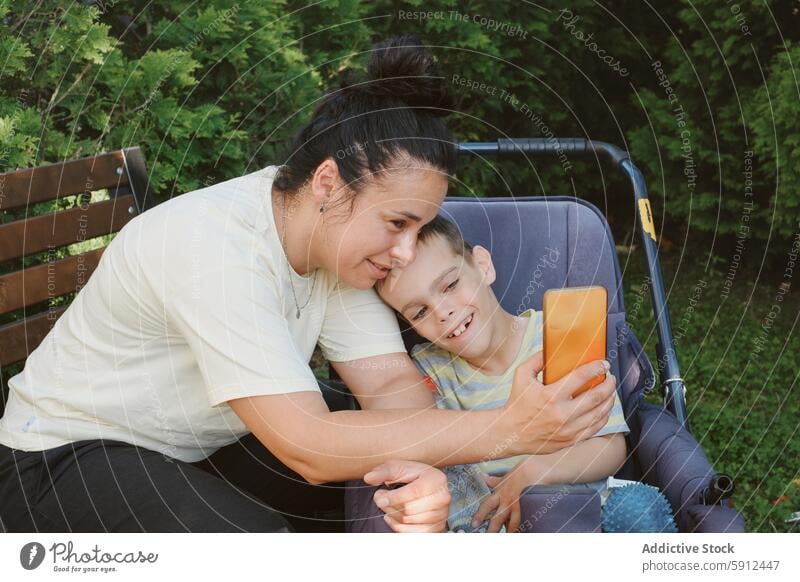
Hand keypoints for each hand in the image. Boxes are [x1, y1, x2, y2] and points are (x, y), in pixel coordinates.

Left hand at [363, 460, 450, 532]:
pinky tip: (392, 516)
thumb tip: (368, 478)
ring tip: (387, 505)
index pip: (414, 492)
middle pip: (410, 509)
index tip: (379, 497)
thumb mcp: (398, 468)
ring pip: (409, 521)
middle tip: (380, 499)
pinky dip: (397, 526)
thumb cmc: (411, 476)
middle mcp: (443, 497)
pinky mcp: (436, 528)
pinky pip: (411, 532)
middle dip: (390, 505)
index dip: (394, 497)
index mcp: (436, 479)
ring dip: (391, 514)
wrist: (425, 486)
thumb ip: (383, 472)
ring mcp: (441, 514)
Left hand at [472, 460, 540, 532]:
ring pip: (512, 521)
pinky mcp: (525, 508)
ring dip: (508, 531)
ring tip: (505, 538)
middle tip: (487, 536)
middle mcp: (507, 501)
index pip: (487, 505)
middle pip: (499, 517)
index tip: (474, 524)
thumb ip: (493, 481)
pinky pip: (521, 519)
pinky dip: (518, 527)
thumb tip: (483, 476)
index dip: (480, 515)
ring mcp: (517, 505)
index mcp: (499, 493)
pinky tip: (516, 533)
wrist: (532, 471)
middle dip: (492, 528)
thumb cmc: (516, 475)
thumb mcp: (503, 478)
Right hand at [503, 351, 617, 454]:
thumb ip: (536, 359)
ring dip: (609, 399)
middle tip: (610, 376)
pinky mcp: (571, 440)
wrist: (510, 433)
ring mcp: (568, 429)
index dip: (596, 368)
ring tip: (610, 391)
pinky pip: (595, 427)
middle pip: (596, 396)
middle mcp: (562, 414)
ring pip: (600, 413)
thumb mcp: (521, 375)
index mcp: (550, 396)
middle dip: (608, 384)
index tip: (603, 363)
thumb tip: (552, 348)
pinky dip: (604, 416)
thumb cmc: (516, 403)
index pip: (581, 377)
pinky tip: (604, 408)